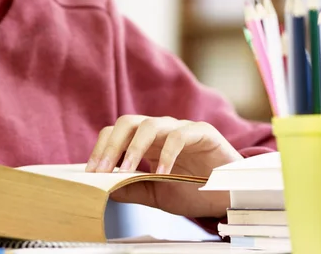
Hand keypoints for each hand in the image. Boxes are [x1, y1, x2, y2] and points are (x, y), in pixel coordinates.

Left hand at [85, 115, 241, 217]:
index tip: (91, 172)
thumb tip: (101, 188)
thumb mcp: (157, 194)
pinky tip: (163, 172)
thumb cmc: (194, 191)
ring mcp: (179, 128)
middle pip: (127, 122)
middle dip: (111, 144)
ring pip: (149, 124)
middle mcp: (159, 130)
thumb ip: (132, 188)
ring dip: (133, 147)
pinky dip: (167, 152)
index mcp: (146, 142)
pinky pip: (180, 135)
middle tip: (101, 169)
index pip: (116, 134)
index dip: (101, 150)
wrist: (230, 197)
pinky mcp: (202, 132)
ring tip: (125, 170)